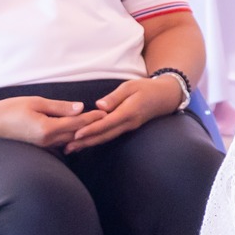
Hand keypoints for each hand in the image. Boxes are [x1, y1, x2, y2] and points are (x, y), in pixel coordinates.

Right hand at [0, 96, 106, 148]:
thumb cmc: (10, 109)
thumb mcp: (36, 102)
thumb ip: (60, 107)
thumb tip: (80, 107)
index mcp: (48, 128)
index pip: (76, 123)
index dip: (92, 117)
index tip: (106, 111)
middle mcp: (48, 140)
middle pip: (77, 133)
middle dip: (92, 126)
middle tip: (109, 117)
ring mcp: (44, 144)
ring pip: (71, 139)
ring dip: (84, 132)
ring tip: (99, 124)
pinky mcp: (41, 145)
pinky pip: (62, 141)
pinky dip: (73, 135)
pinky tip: (80, 131)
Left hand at [63, 75, 182, 153]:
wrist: (167, 97)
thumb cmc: (147, 88)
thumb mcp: (131, 86)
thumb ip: (115, 97)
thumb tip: (99, 106)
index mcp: (129, 112)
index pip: (107, 123)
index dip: (91, 129)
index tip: (76, 134)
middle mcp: (129, 123)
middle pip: (104, 135)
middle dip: (85, 142)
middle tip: (67, 148)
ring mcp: (129, 127)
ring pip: (106, 137)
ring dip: (89, 144)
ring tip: (71, 148)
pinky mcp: (128, 128)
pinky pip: (110, 135)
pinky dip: (97, 139)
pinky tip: (86, 142)